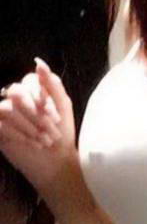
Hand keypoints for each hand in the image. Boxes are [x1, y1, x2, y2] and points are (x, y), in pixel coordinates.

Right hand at [0, 59, 77, 195]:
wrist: (56, 160)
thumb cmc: (62, 133)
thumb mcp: (63, 107)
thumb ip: (52, 84)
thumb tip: (38, 63)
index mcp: (33, 90)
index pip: (29, 81)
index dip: (42, 97)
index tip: (56, 117)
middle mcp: (16, 99)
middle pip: (16, 92)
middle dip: (36, 114)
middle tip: (52, 131)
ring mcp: (4, 113)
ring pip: (7, 108)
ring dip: (29, 126)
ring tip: (45, 141)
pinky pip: (0, 123)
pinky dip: (19, 134)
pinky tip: (33, 144)